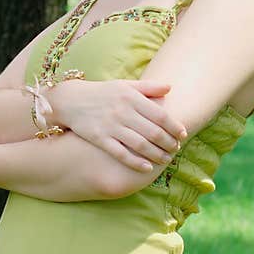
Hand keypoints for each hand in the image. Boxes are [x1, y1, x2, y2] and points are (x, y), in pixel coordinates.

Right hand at [47, 79, 187, 170]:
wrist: (71, 100)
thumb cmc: (102, 93)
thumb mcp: (124, 85)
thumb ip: (148, 87)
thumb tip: (170, 87)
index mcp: (131, 97)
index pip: (160, 115)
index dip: (174, 127)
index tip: (183, 134)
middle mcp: (122, 111)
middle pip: (153, 132)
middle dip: (168, 143)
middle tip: (176, 149)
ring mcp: (111, 126)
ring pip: (140, 144)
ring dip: (156, 154)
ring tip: (166, 160)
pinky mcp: (100, 139)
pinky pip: (121, 153)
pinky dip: (136, 162)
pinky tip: (147, 168)